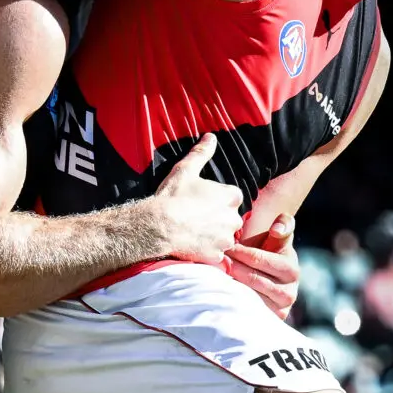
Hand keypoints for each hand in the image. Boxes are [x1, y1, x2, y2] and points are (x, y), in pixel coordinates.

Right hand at [147, 137, 243, 263]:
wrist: (158, 226)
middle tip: (196, 217)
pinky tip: (192, 245)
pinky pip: (215, 253)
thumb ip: (201, 153)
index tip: (202, 202)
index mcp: (231, 196)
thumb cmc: (173, 196)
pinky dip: (207, 250)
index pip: (231, 197)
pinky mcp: (215, 255)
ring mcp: (225, 239)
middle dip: (217, 218)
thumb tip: (210, 137)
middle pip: (230, 217)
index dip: (216, 199)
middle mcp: (234, 218)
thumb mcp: (186, 169)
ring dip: (213, 235)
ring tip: (194, 232)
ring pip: (224, 236)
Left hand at [224, 214, 297, 316]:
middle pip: (253, 279)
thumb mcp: (279, 238)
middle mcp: (289, 292)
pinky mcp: (267, 321)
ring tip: (215, 275)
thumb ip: (283, 226)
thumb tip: (277, 228)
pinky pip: (246, 310)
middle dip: (232, 267)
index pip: (260, 259)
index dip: (240, 252)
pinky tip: (221, 291)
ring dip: (230, 285)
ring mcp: (279, 310)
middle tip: (216, 261)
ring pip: (248, 296)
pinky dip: (232, 301)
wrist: (274, 278)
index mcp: (291, 269)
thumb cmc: (271, 253)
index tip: (225, 247)